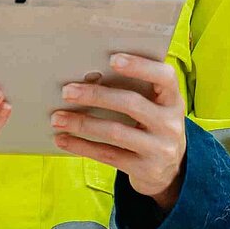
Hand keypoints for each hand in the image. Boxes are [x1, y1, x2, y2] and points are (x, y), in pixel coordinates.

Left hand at [53, 53, 185, 207]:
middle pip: (131, 104)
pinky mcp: (145, 169)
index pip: (165, 77)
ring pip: (115, 132)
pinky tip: (63, 139)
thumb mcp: (154, 107)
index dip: (141, 66)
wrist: (170, 169)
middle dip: (96, 96)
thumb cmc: (152, 126)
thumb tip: (87, 77)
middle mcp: (170, 124)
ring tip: (57, 118)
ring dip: (82, 124)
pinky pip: (108, 155)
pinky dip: (81, 146)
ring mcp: (160, 149)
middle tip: (66, 91)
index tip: (112, 59)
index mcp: (173, 100)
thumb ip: (134, 91)